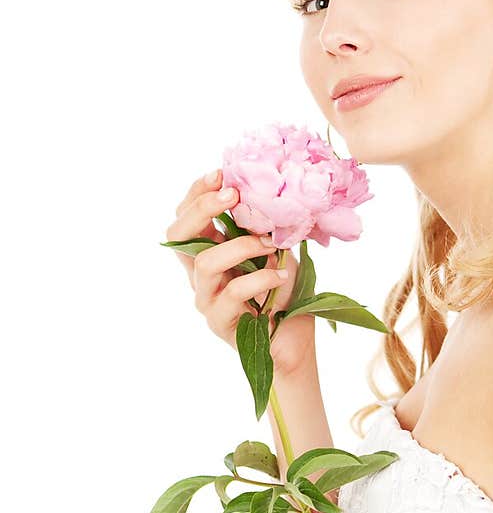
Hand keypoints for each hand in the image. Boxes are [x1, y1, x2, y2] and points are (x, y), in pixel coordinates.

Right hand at [165, 170, 317, 376]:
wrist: (295, 339)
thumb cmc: (283, 292)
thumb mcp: (273, 248)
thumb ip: (260, 224)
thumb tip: (261, 188)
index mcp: (208, 250)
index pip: (186, 216)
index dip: (198, 192)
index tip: (222, 174)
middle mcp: (199, 273)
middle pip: (177, 236)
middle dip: (202, 208)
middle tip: (232, 196)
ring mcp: (206, 299)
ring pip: (204, 264)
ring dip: (240, 246)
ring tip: (268, 244)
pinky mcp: (219, 322)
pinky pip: (231, 294)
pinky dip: (259, 279)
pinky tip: (280, 275)